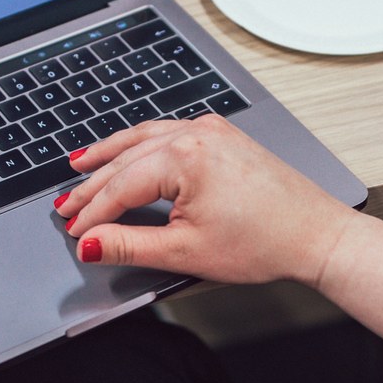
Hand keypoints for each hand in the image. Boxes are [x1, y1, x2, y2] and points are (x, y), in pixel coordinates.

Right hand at [53, 115, 354, 286]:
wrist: (316, 235)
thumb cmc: (265, 242)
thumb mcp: (186, 251)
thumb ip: (129, 245)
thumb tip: (92, 244)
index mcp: (185, 157)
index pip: (120, 186)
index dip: (91, 214)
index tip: (72, 232)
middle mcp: (196, 133)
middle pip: (127, 158)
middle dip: (93, 185)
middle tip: (66, 207)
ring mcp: (212, 131)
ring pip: (145, 138)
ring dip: (112, 155)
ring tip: (81, 166)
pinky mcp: (224, 136)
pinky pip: (169, 134)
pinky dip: (142, 146)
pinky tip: (130, 153)